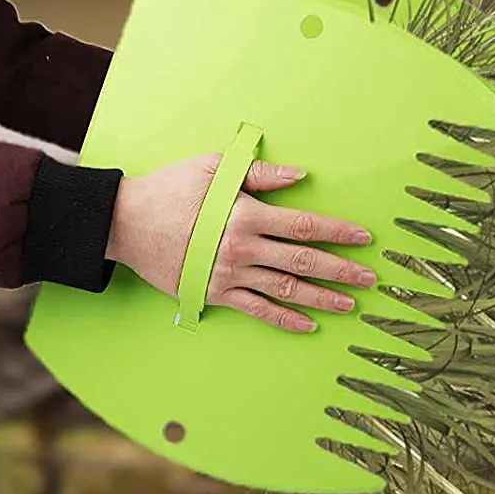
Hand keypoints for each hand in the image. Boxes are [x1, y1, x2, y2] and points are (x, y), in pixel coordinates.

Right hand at [105, 154, 375, 331]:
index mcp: (246, 215)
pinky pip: (257, 310)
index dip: (338, 232)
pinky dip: (285, 319)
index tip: (363, 237)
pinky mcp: (215, 292)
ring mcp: (230, 274)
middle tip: (370, 278)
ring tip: (350, 303)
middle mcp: (242, 248)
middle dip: (341, 269)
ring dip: (322, 297)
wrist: (124, 221)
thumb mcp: (213, 168)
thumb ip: (259, 174)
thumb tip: (299, 175)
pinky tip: (308, 324)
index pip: (304, 226)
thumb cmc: (170, 189)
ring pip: (286, 289)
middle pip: (304, 261)